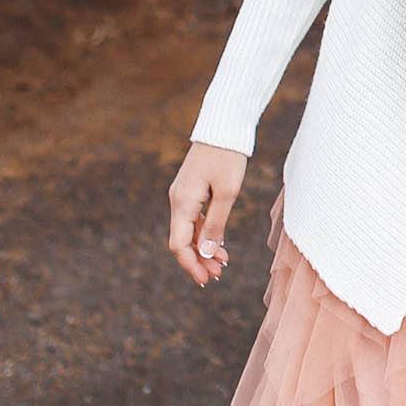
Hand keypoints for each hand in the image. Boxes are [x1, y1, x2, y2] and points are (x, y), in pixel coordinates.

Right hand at [168, 142, 247, 287]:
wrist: (224, 126)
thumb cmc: (227, 157)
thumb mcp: (227, 192)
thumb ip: (216, 223)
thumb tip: (207, 253)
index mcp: (182, 203)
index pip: (179, 245)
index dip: (191, 265)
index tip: (206, 280)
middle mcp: (178, 200)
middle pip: (182, 241)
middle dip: (199, 260)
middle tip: (218, 275)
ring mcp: (183, 195)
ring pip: (189, 231)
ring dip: (203, 249)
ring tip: (223, 264)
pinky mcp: (192, 190)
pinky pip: (194, 219)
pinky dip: (205, 233)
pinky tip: (220, 244)